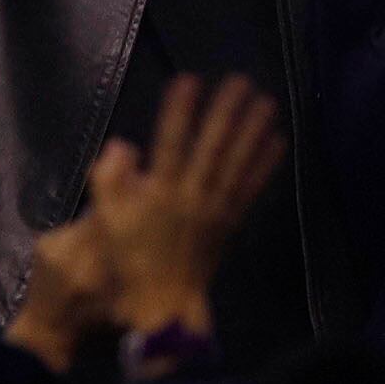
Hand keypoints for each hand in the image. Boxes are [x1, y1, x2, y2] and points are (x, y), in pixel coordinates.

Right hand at [80, 75, 287, 337]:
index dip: (179, 111)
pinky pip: (250, 190)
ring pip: (236, 163)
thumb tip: (121, 144)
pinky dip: (264, 166)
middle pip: (211, 147)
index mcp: (160, 193)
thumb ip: (109, 181)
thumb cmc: (131, 261)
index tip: (189, 80)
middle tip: (240, 81)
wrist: (164, 303)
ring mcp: (216, 209)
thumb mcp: (108, 221)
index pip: (170, 143)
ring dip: (252, 131)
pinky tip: (276, 142)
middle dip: (226, 112)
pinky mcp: (231, 222)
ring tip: (267, 102)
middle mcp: (192, 195)